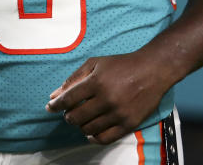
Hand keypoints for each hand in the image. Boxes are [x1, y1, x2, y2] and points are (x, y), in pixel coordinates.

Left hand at [46, 50, 173, 144]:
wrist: (153, 70)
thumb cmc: (122, 65)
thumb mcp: (95, 63)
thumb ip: (74, 78)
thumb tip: (54, 95)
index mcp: (96, 82)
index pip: (68, 99)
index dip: (55, 105)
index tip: (50, 107)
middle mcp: (106, 99)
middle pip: (76, 117)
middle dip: (68, 116)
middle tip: (69, 113)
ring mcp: (118, 113)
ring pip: (89, 129)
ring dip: (80, 126)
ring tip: (82, 119)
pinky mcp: (129, 124)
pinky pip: (105, 139)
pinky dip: (93, 137)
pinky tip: (91, 132)